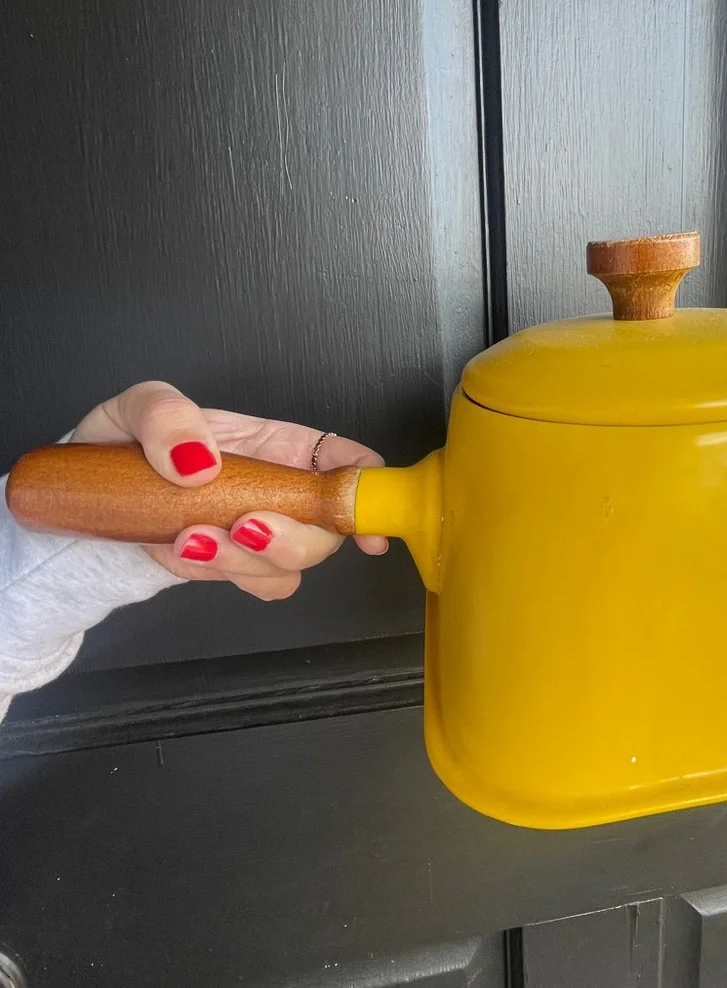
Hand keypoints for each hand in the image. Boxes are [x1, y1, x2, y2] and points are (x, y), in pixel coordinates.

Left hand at [70, 381, 387, 599]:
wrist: (92, 495)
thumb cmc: (127, 443)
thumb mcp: (138, 407)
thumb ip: (166, 418)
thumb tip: (199, 461)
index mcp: (281, 445)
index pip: (347, 461)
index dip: (369, 489)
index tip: (364, 515)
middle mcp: (282, 490)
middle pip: (329, 528)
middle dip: (294, 538)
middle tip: (245, 525)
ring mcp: (261, 530)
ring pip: (294, 564)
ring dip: (250, 560)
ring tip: (193, 537)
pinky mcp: (235, 564)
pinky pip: (257, 584)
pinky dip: (227, 574)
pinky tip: (189, 551)